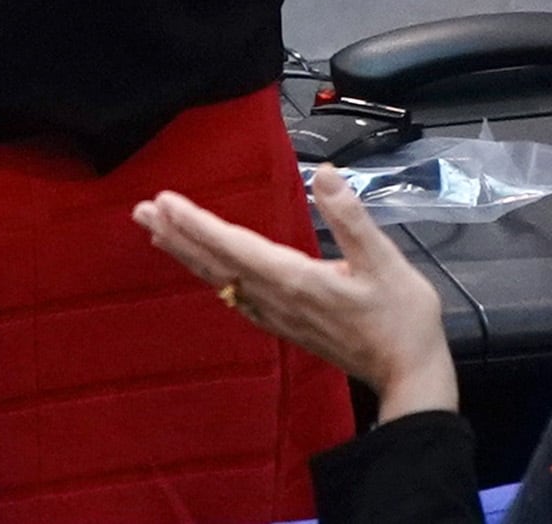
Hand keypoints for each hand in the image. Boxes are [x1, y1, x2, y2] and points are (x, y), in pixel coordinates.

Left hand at [138, 167, 457, 423]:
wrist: (411, 377)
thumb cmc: (403, 320)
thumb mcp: (387, 262)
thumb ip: (351, 218)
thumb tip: (325, 174)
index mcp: (295, 279)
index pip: (233, 245)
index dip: (197, 222)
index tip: (164, 201)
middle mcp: (276, 298)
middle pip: (216, 262)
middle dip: (177, 234)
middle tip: (140, 210)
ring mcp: (278, 315)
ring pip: (221, 280)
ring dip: (188, 253)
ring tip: (157, 232)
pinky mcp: (285, 327)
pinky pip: (236, 298)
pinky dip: (212, 278)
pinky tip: (203, 272)